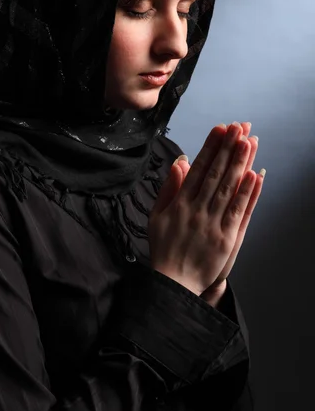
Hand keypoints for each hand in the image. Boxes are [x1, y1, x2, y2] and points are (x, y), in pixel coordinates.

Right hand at [148, 122, 264, 294]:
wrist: (173, 283)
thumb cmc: (164, 249)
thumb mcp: (156, 216)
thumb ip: (168, 188)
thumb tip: (180, 163)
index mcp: (179, 203)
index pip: (198, 169)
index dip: (210, 147)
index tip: (219, 129)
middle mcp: (196, 210)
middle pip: (215, 173)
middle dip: (227, 148)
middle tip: (238, 127)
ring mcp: (212, 224)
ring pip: (228, 188)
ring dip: (240, 163)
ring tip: (248, 142)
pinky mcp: (226, 238)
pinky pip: (238, 212)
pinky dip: (247, 193)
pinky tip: (254, 175)